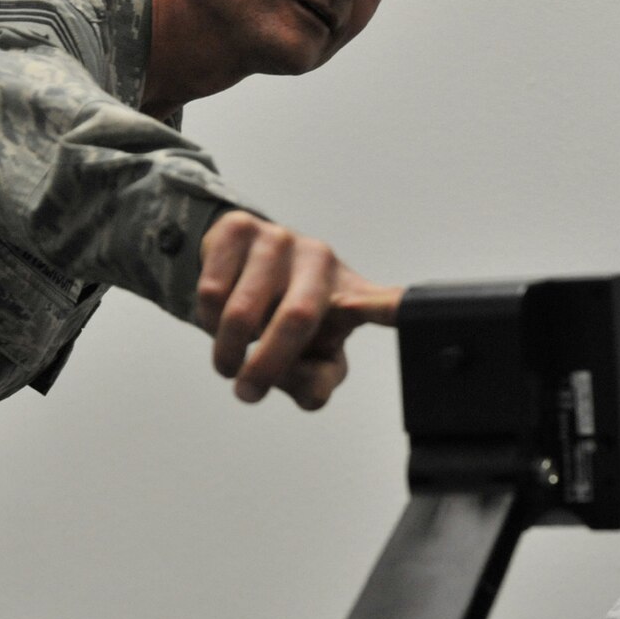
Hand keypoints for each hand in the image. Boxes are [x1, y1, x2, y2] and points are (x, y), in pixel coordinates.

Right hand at [195, 211, 402, 409]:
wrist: (240, 269)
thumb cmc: (286, 319)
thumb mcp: (308, 359)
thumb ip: (314, 385)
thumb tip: (310, 388)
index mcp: (351, 296)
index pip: (386, 304)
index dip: (397, 310)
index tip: (414, 313)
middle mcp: (322, 260)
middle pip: (298, 318)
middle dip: (267, 365)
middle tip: (247, 391)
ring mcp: (281, 239)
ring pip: (244, 311)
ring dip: (227, 348)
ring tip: (229, 359)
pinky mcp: (240, 227)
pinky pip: (212, 290)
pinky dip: (205, 320)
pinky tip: (216, 318)